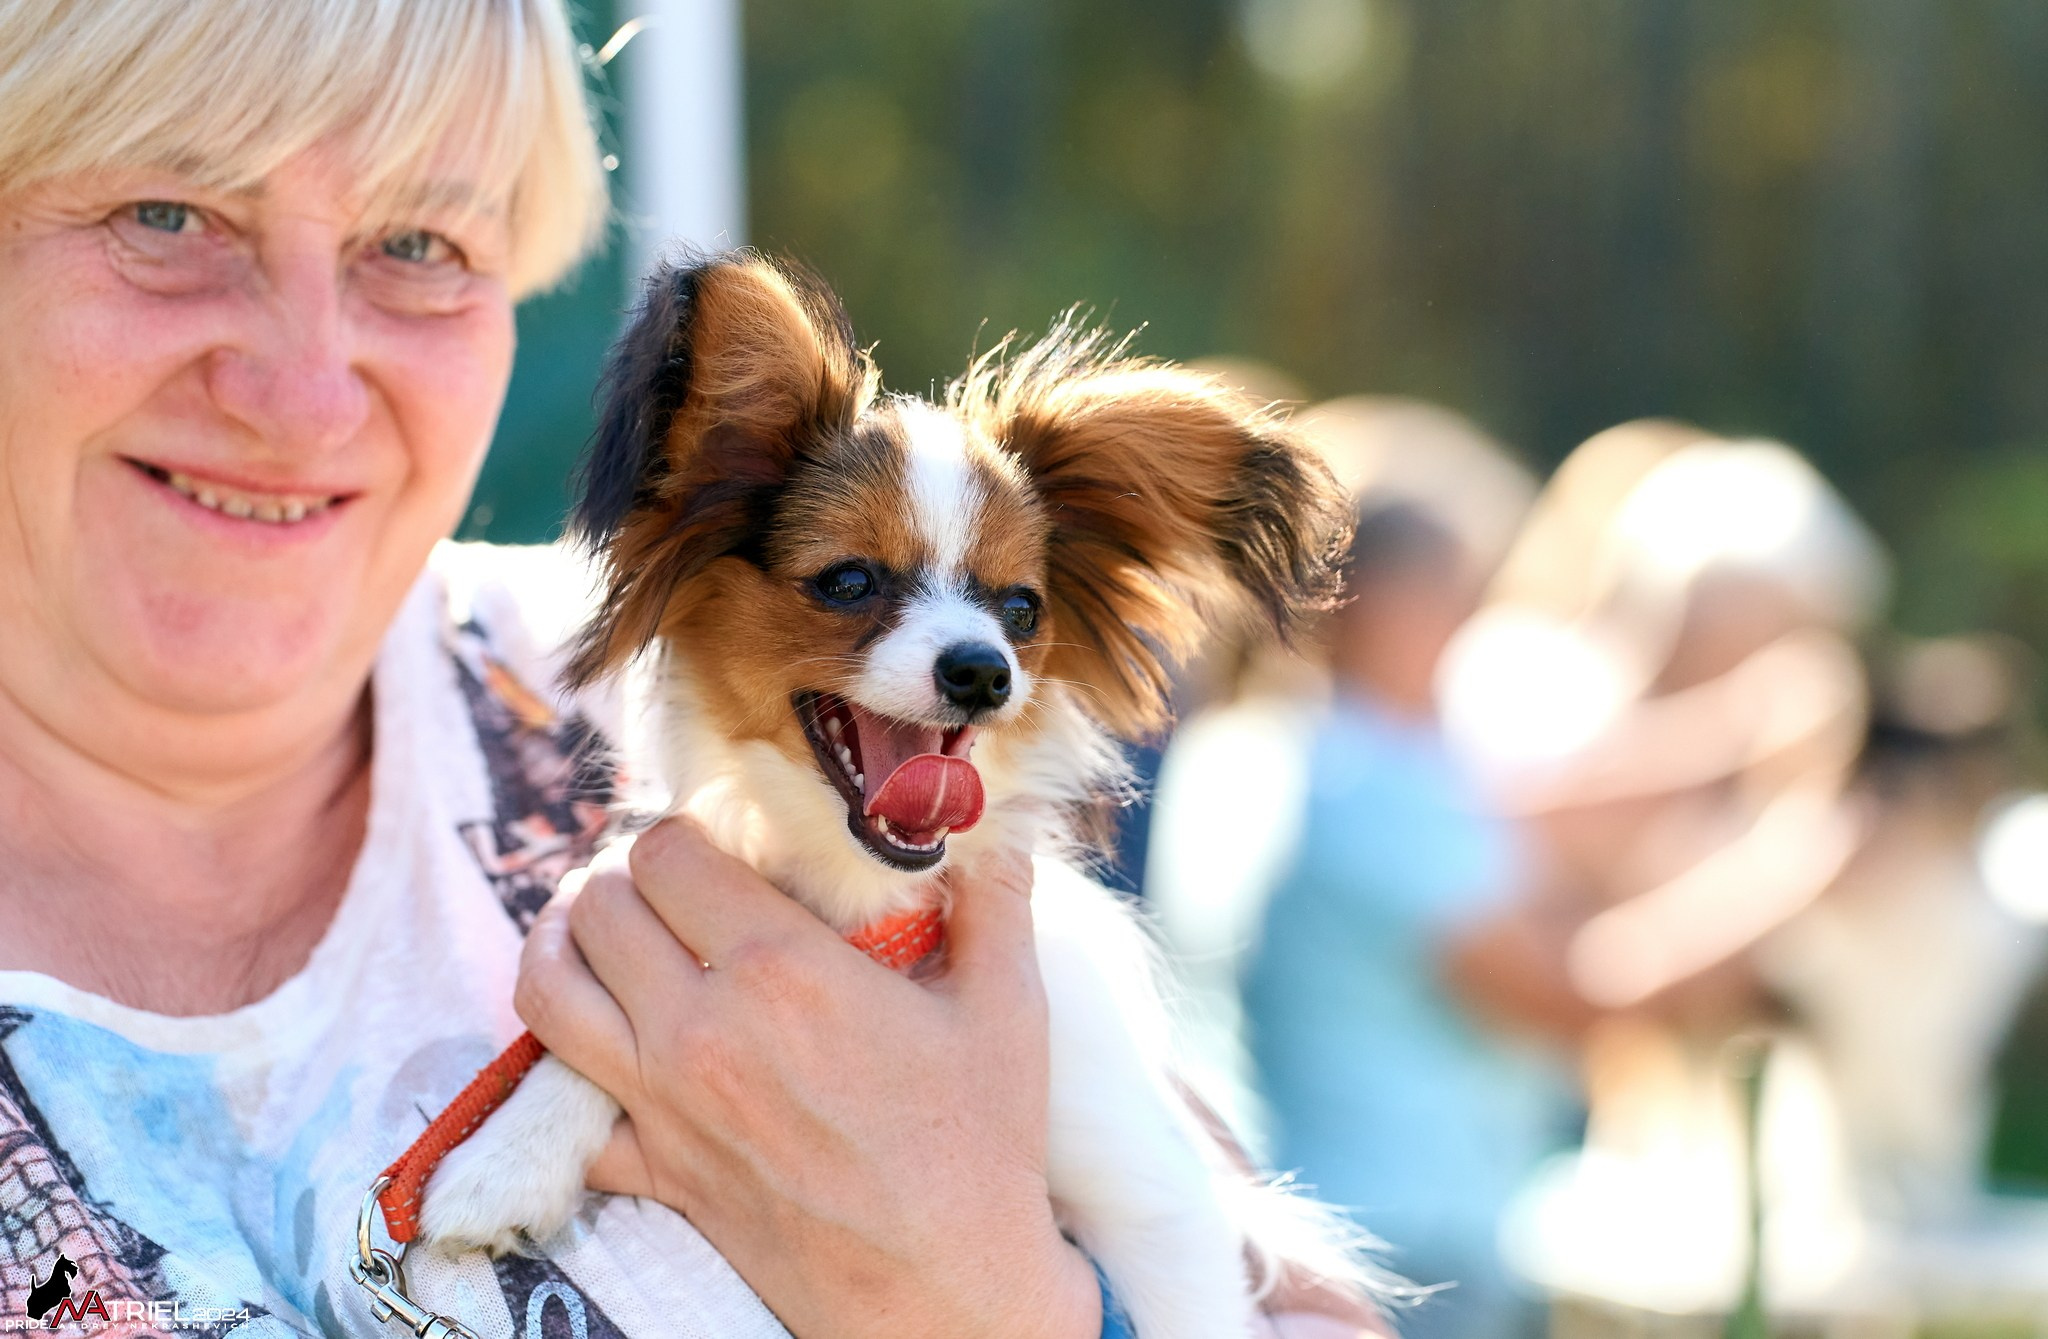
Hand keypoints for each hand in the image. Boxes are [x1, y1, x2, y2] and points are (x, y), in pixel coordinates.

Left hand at [515, 817, 1100, 1338]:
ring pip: (547, 990)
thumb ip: (993, 901)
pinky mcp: (652, 1171)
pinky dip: (560, 1066)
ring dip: (560, 943)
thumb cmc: (980, 1148)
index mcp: (782, 970)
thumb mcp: (1008, 1008)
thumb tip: (995, 829)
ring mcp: (664, 1105)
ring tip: (596, 927)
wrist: (945, 1290)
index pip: (668, 852)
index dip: (678, 826)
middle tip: (656, 874)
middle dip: (617, 871)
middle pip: (596, 906)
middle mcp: (701, 1028)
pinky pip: (562, 1106)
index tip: (710, 835)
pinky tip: (600, 1041)